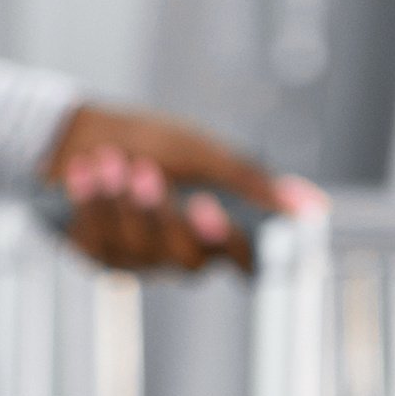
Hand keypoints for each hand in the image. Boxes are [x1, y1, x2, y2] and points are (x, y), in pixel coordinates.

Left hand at [43, 102, 317, 276]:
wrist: (81, 132)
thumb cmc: (152, 142)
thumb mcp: (206, 154)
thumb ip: (251, 182)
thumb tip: (313, 206)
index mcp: (218, 233)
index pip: (246, 262)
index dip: (230, 245)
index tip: (207, 208)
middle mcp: (182, 255)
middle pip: (185, 259)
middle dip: (159, 213)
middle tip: (143, 170)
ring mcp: (139, 260)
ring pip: (137, 251)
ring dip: (118, 200)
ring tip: (108, 158)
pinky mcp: (98, 256)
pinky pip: (96, 243)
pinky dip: (89, 202)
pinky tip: (83, 171)